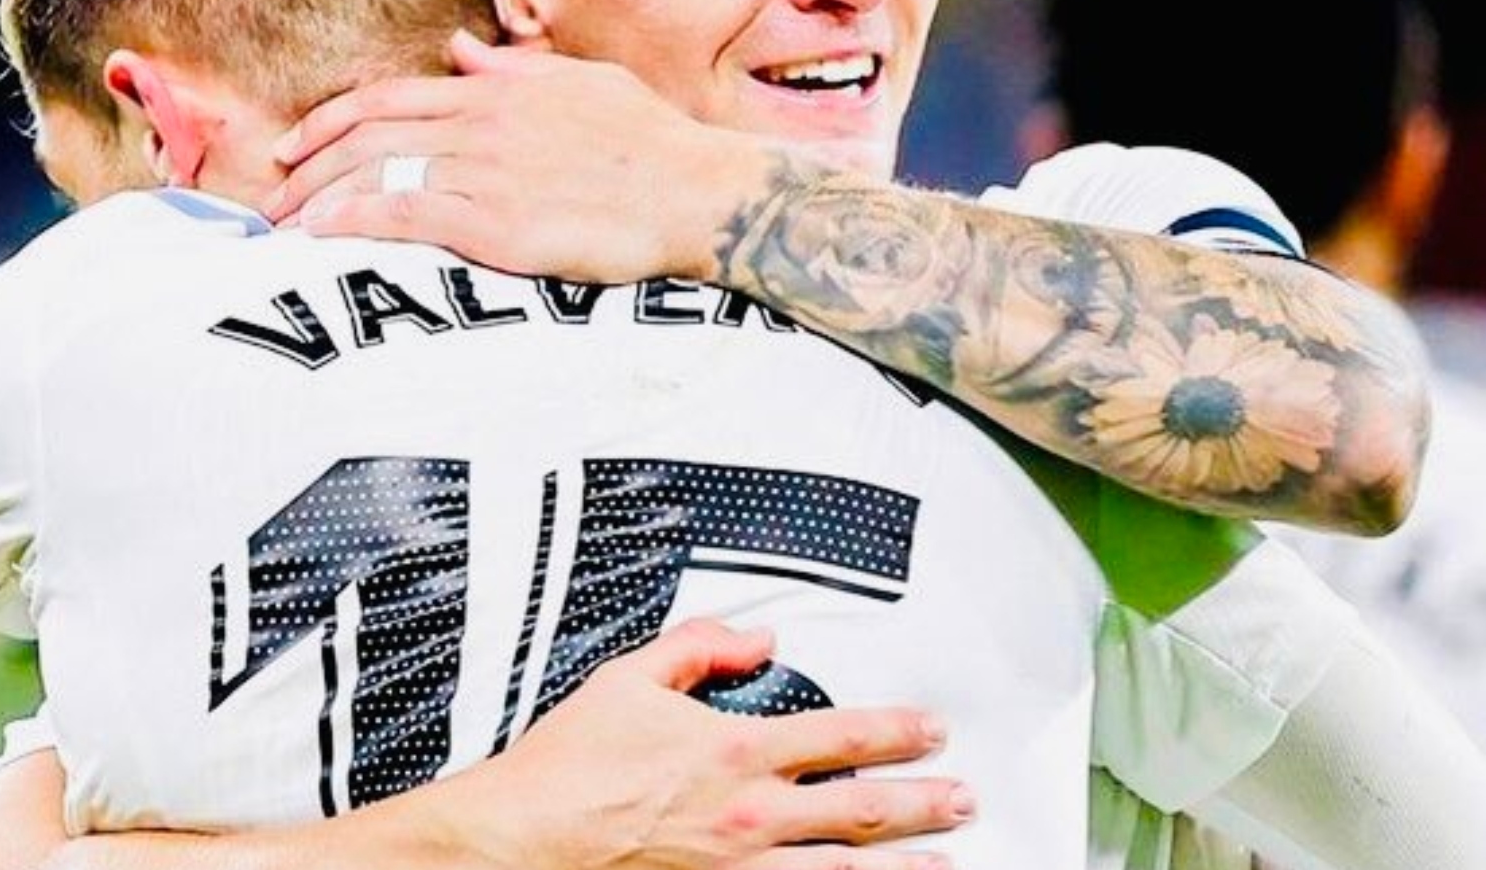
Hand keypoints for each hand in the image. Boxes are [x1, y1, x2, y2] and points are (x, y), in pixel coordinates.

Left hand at [262, 32, 778, 282]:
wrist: (696, 190)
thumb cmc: (652, 143)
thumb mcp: (584, 85)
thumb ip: (516, 70)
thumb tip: (463, 49)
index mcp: (499, 91)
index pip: (392, 97)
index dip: (333, 121)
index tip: (296, 146)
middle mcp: (482, 124)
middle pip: (368, 135)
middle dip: (308, 165)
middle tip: (270, 198)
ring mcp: (486, 171)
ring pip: (375, 172)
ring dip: (317, 198)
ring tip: (280, 227)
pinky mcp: (496, 222)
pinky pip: (405, 213)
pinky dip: (354, 220)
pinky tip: (322, 236)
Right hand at [446, 617, 970, 868]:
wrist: (521, 841)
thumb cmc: (567, 769)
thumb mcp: (630, 679)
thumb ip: (699, 646)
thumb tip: (756, 638)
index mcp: (734, 750)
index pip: (842, 737)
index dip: (898, 732)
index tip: (932, 729)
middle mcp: (749, 815)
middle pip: (862, 810)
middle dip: (924, 803)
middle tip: (964, 799)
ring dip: (903, 865)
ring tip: (944, 863)